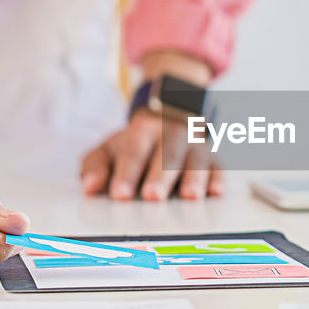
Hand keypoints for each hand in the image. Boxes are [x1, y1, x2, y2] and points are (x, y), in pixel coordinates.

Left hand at [79, 50, 220, 200]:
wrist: (170, 112)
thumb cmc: (137, 142)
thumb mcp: (110, 147)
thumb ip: (96, 166)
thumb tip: (89, 186)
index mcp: (142, 132)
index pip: (133, 152)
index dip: (127, 174)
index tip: (119, 194)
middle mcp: (171, 135)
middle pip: (167, 154)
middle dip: (160, 176)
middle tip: (152, 196)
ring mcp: (194, 145)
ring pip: (196, 160)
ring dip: (194, 178)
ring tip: (190, 196)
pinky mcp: (213, 157)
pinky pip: (219, 166)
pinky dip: (218, 179)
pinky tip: (216, 191)